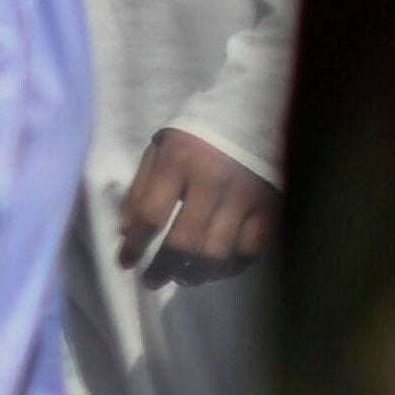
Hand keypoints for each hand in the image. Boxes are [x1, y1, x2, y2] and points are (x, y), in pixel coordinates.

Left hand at [118, 128, 281, 274]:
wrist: (253, 113)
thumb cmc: (196, 135)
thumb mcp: (159, 150)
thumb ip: (140, 190)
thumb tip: (125, 233)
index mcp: (179, 163)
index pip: (151, 216)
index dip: (134, 245)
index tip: (125, 263)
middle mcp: (213, 182)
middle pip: (185, 242)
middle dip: (163, 269)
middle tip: (152, 280)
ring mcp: (245, 197)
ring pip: (219, 253)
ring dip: (196, 275)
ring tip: (182, 278)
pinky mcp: (270, 207)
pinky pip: (251, 250)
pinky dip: (231, 267)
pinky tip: (216, 270)